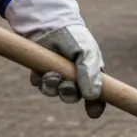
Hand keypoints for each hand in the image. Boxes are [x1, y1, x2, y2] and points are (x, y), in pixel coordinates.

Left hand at [3, 0, 105, 118]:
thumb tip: (92, 96)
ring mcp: (57, 75)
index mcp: (90, 73)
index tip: (93, 113)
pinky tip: (41, 69)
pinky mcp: (40, 72)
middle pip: (72, 97)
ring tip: (51, 74)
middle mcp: (74, 77)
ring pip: (54, 92)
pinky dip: (39, 79)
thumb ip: (90, 74)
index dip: (96, 105)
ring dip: (52, 87)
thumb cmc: (73, 37)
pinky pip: (39, 84)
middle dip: (68, 94)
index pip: (96, 96)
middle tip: (66, 86)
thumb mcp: (87, 53)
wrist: (49, 24)